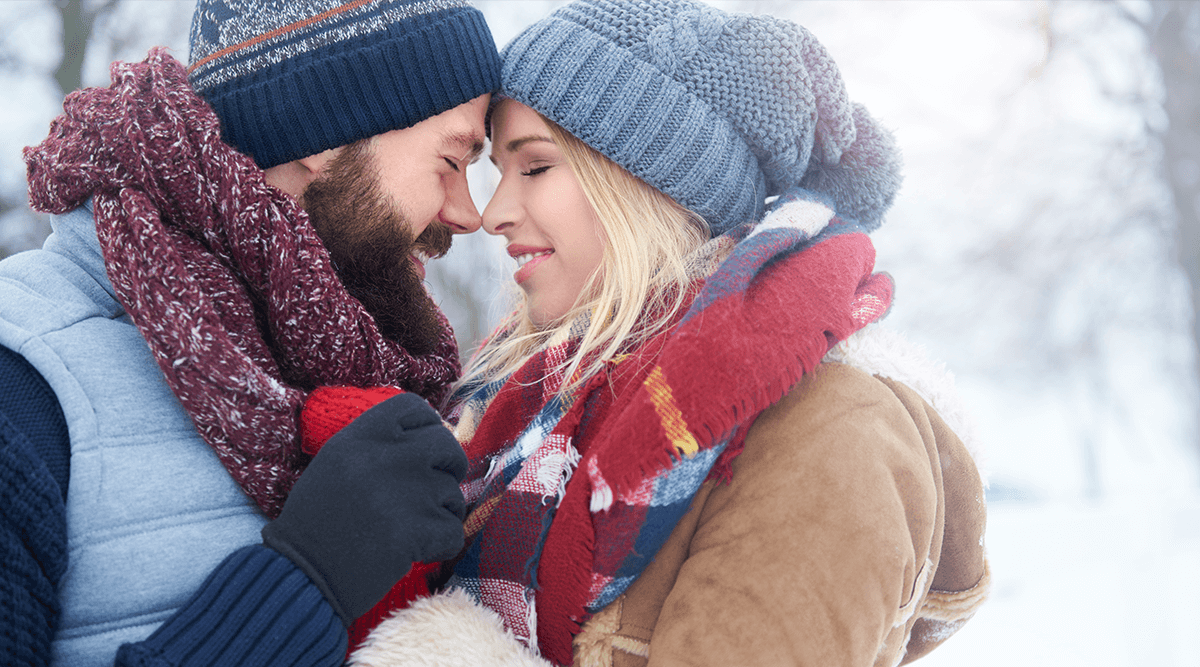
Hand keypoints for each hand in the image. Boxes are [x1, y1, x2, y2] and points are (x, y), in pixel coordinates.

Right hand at [262, 392, 467, 624]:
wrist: (300, 574)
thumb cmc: (315, 523)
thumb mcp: (335, 464)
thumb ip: (375, 446)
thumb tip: (426, 438)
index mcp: (360, 436)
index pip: (414, 407)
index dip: (428, 427)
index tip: (425, 450)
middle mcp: (386, 456)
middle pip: (445, 443)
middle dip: (448, 467)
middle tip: (434, 491)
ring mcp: (405, 491)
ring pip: (453, 493)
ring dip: (441, 513)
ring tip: (412, 529)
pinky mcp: (417, 530)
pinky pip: (453, 530)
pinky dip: (441, 545)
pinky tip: (416, 551)